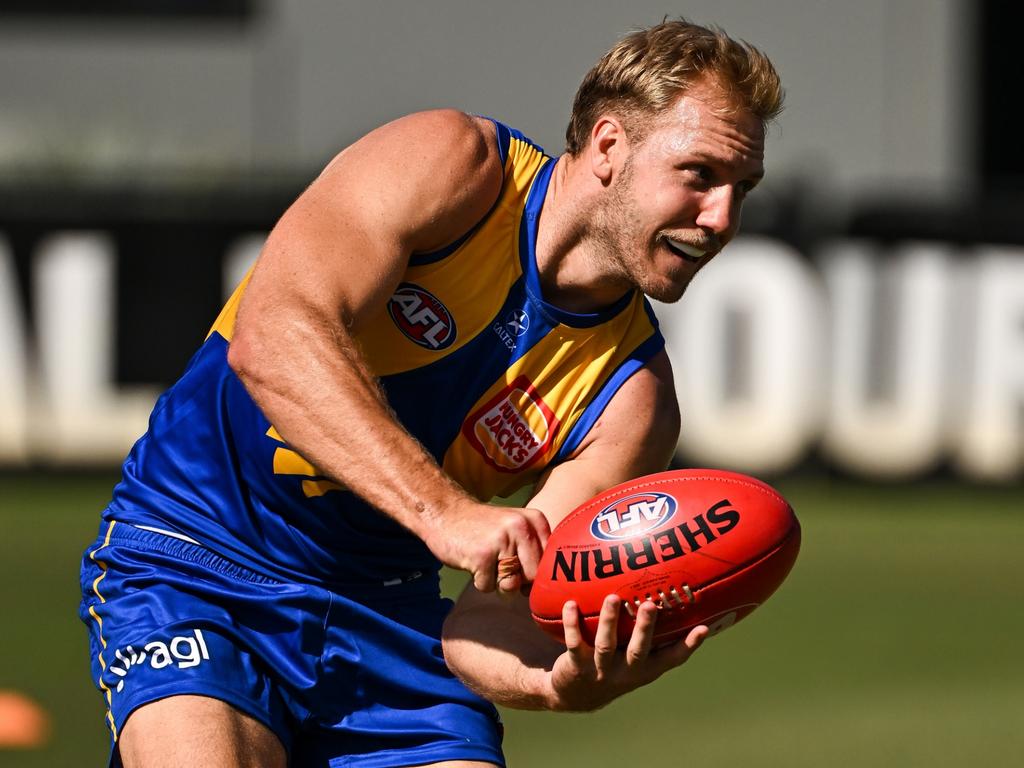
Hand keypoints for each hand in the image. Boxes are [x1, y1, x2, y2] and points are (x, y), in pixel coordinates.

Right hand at [421, 502, 549, 595]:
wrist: (446, 512)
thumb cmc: (483, 528)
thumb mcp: (515, 529)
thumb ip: (534, 553)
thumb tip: (543, 592)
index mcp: (535, 520)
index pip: (550, 562)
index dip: (536, 573)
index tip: (520, 567)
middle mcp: (521, 528)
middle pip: (533, 577)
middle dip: (518, 582)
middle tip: (501, 567)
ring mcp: (501, 541)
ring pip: (511, 585)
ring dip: (498, 583)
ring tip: (488, 563)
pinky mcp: (481, 556)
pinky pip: (489, 587)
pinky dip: (480, 581)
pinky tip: (473, 562)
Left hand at [545, 595, 707, 711]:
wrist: (575, 695)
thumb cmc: (614, 665)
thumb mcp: (634, 657)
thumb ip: (650, 634)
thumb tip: (667, 598)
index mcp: (645, 669)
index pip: (671, 658)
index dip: (688, 645)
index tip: (703, 627)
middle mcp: (626, 671)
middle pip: (638, 650)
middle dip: (645, 628)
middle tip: (650, 605)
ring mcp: (601, 670)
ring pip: (606, 645)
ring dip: (609, 621)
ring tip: (613, 598)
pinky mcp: (576, 666)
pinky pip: (573, 642)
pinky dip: (572, 623)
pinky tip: (571, 604)